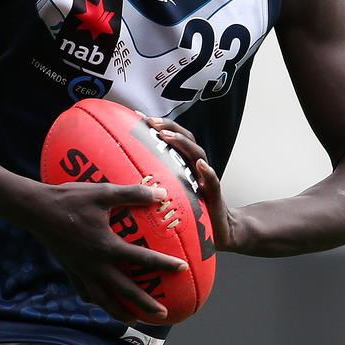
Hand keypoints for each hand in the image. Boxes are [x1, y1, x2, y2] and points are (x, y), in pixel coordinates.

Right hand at [29, 180, 188, 322]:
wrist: (36, 210)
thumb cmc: (71, 199)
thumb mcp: (103, 193)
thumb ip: (132, 195)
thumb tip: (160, 193)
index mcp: (107, 247)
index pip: (142, 260)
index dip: (164, 265)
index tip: (182, 269)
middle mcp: (95, 265)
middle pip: (125, 291)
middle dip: (145, 304)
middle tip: (163, 313)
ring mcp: (81, 271)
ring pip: (103, 299)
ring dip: (120, 311)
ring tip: (134, 320)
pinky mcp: (70, 270)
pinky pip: (84, 291)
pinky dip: (95, 299)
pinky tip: (100, 301)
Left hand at [140, 114, 239, 251]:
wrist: (219, 228)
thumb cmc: (189, 210)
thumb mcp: (167, 193)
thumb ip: (154, 179)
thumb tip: (124, 169)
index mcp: (184, 163)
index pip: (172, 138)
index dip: (158, 125)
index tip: (138, 116)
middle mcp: (196, 166)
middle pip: (186, 139)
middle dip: (169, 127)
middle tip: (151, 122)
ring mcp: (206, 179)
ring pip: (198, 154)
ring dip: (183, 143)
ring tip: (167, 136)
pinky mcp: (214, 195)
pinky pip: (213, 182)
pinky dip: (208, 172)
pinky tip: (200, 166)